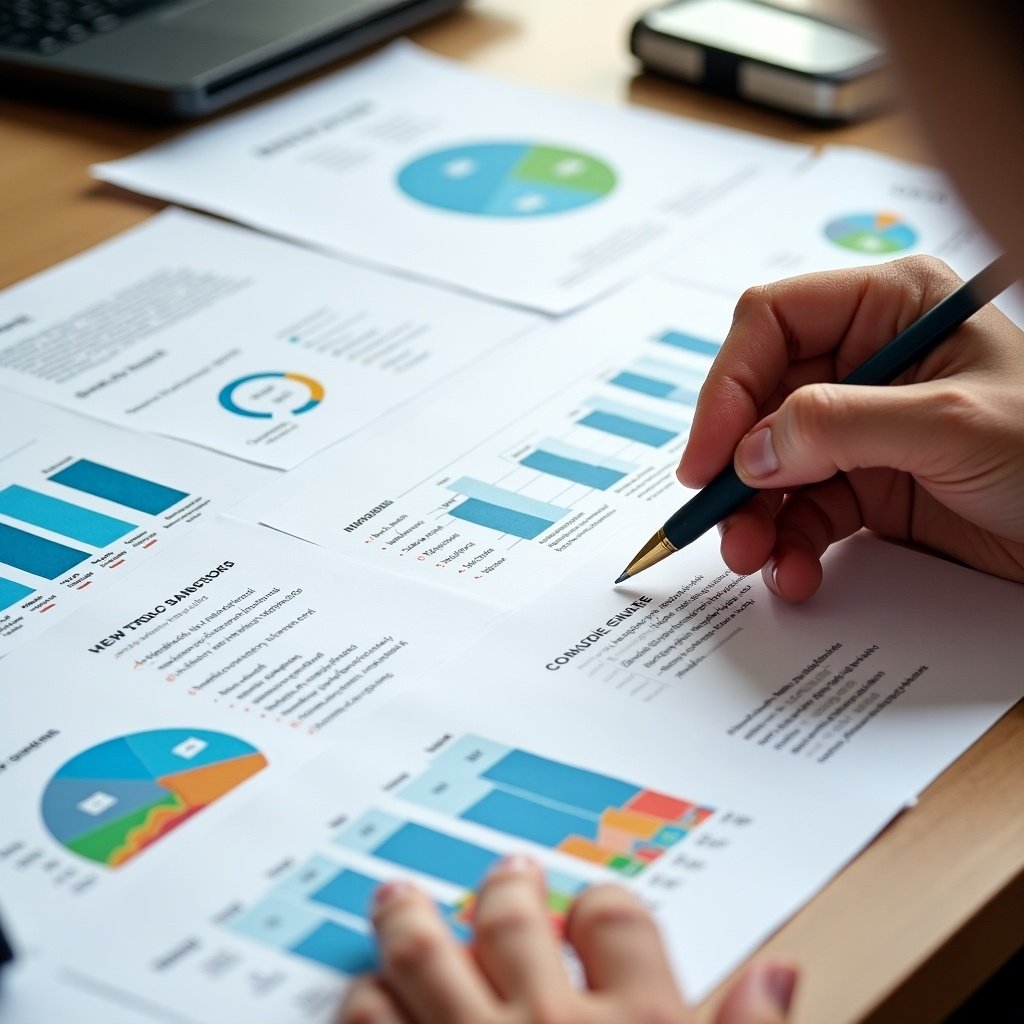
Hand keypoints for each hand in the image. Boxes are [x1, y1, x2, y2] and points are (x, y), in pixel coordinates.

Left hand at [338, 855, 795, 1023]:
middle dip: (502, 888)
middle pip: (512, 919)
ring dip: (409, 929)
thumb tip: (776, 975)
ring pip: (425, 960)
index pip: (616, 918)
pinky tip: (363, 994)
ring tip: (400, 901)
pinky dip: (363, 1005)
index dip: (601, 904)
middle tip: (500, 873)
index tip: (591, 908)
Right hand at [678, 256, 1023, 601]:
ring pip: (772, 464)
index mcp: (889, 307)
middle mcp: (866, 361)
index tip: (710, 454)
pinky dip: (789, 544)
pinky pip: (803, 510)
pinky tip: (797, 572)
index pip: (772, 324)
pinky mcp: (866, 484)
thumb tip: (751, 450)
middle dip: (736, 466)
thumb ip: (842, 426)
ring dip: (754, 516)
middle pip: (760, 402)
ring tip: (754, 558)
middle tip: (721, 519)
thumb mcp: (951, 424)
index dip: (729, 386)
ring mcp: (862, 427)